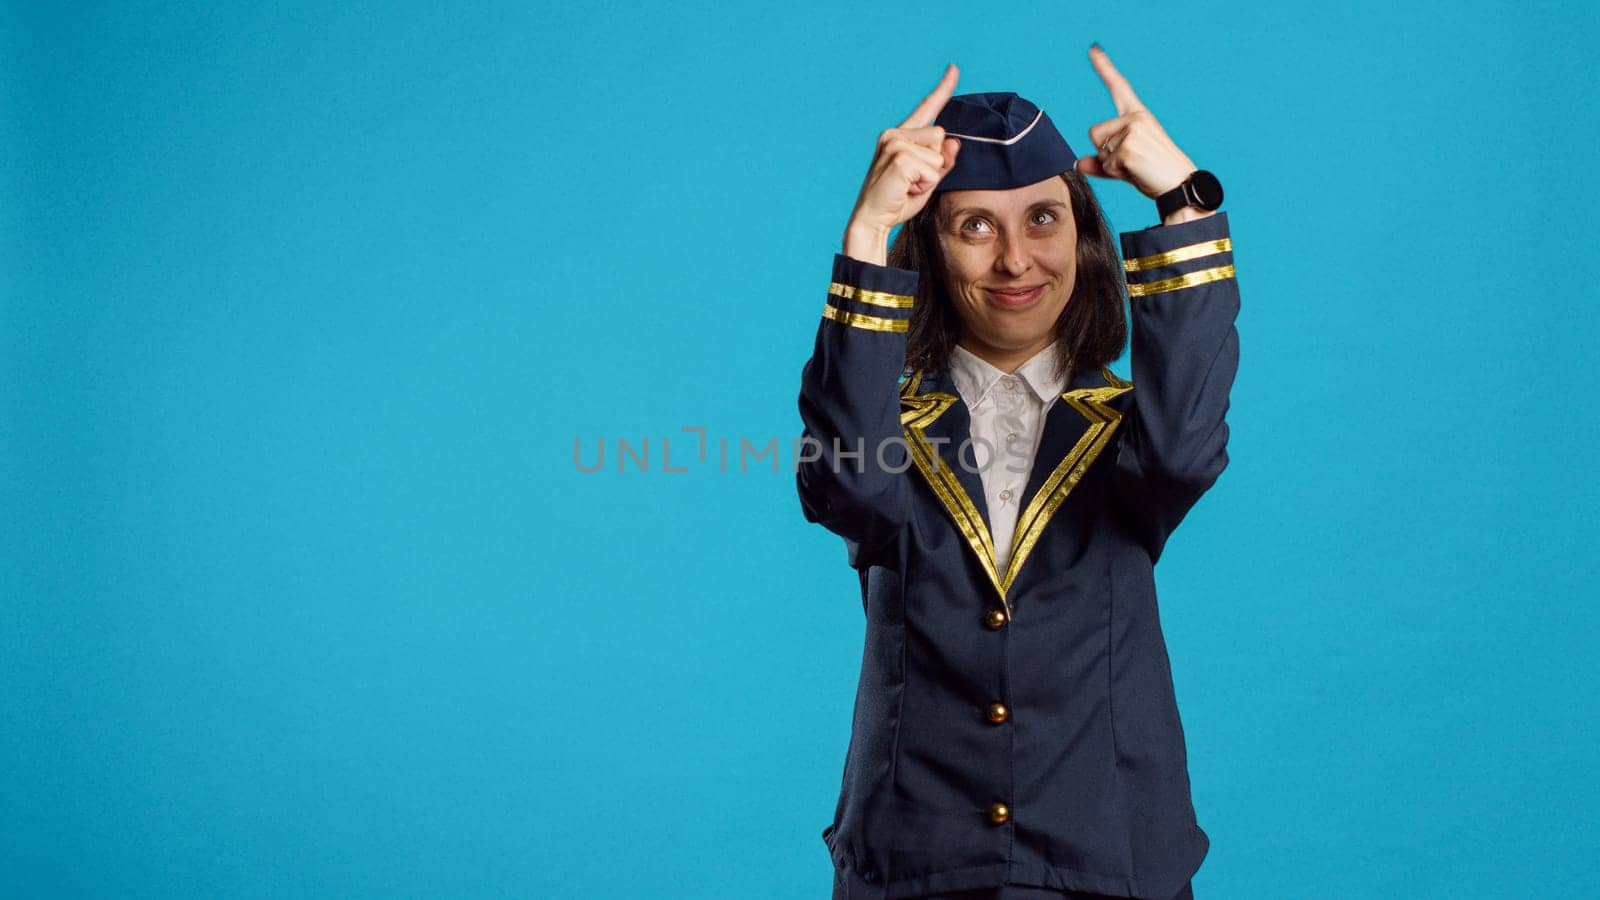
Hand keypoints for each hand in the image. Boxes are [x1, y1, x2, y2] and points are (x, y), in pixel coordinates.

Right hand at [843, 64, 963, 265]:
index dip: (943, 88)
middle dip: (935, 163)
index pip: (927, 108)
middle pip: (940, 136)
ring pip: (937, 154)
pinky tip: (905, 189)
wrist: (872, 220)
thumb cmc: (897, 200)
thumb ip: (942, 160)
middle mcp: (895, 133)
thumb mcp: (926, 179)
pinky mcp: (899, 157)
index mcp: (900, 134)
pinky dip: (925, 184)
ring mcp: (895, 143)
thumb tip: (955, 144)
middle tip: (913, 181)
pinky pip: (931, 169)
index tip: (954, 68)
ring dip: (930, 176)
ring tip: (908, 186)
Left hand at [1073, 45, 1202, 208]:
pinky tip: (1137, 172)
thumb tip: (1078, 164)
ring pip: (1100, 149)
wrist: (1180, 184)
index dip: (1104, 67)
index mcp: (1138, 115)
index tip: (1092, 49)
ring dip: (1111, 164)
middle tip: (1131, 161)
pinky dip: (1116, 174)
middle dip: (1105, 152)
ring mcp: (1132, 131)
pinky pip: (1106, 164)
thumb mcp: (1126, 163)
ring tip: (1136, 167)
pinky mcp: (1128, 149)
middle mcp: (1136, 118)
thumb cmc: (1156, 173)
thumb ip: (1100, 162)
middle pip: (1095, 133)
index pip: (1119, 87)